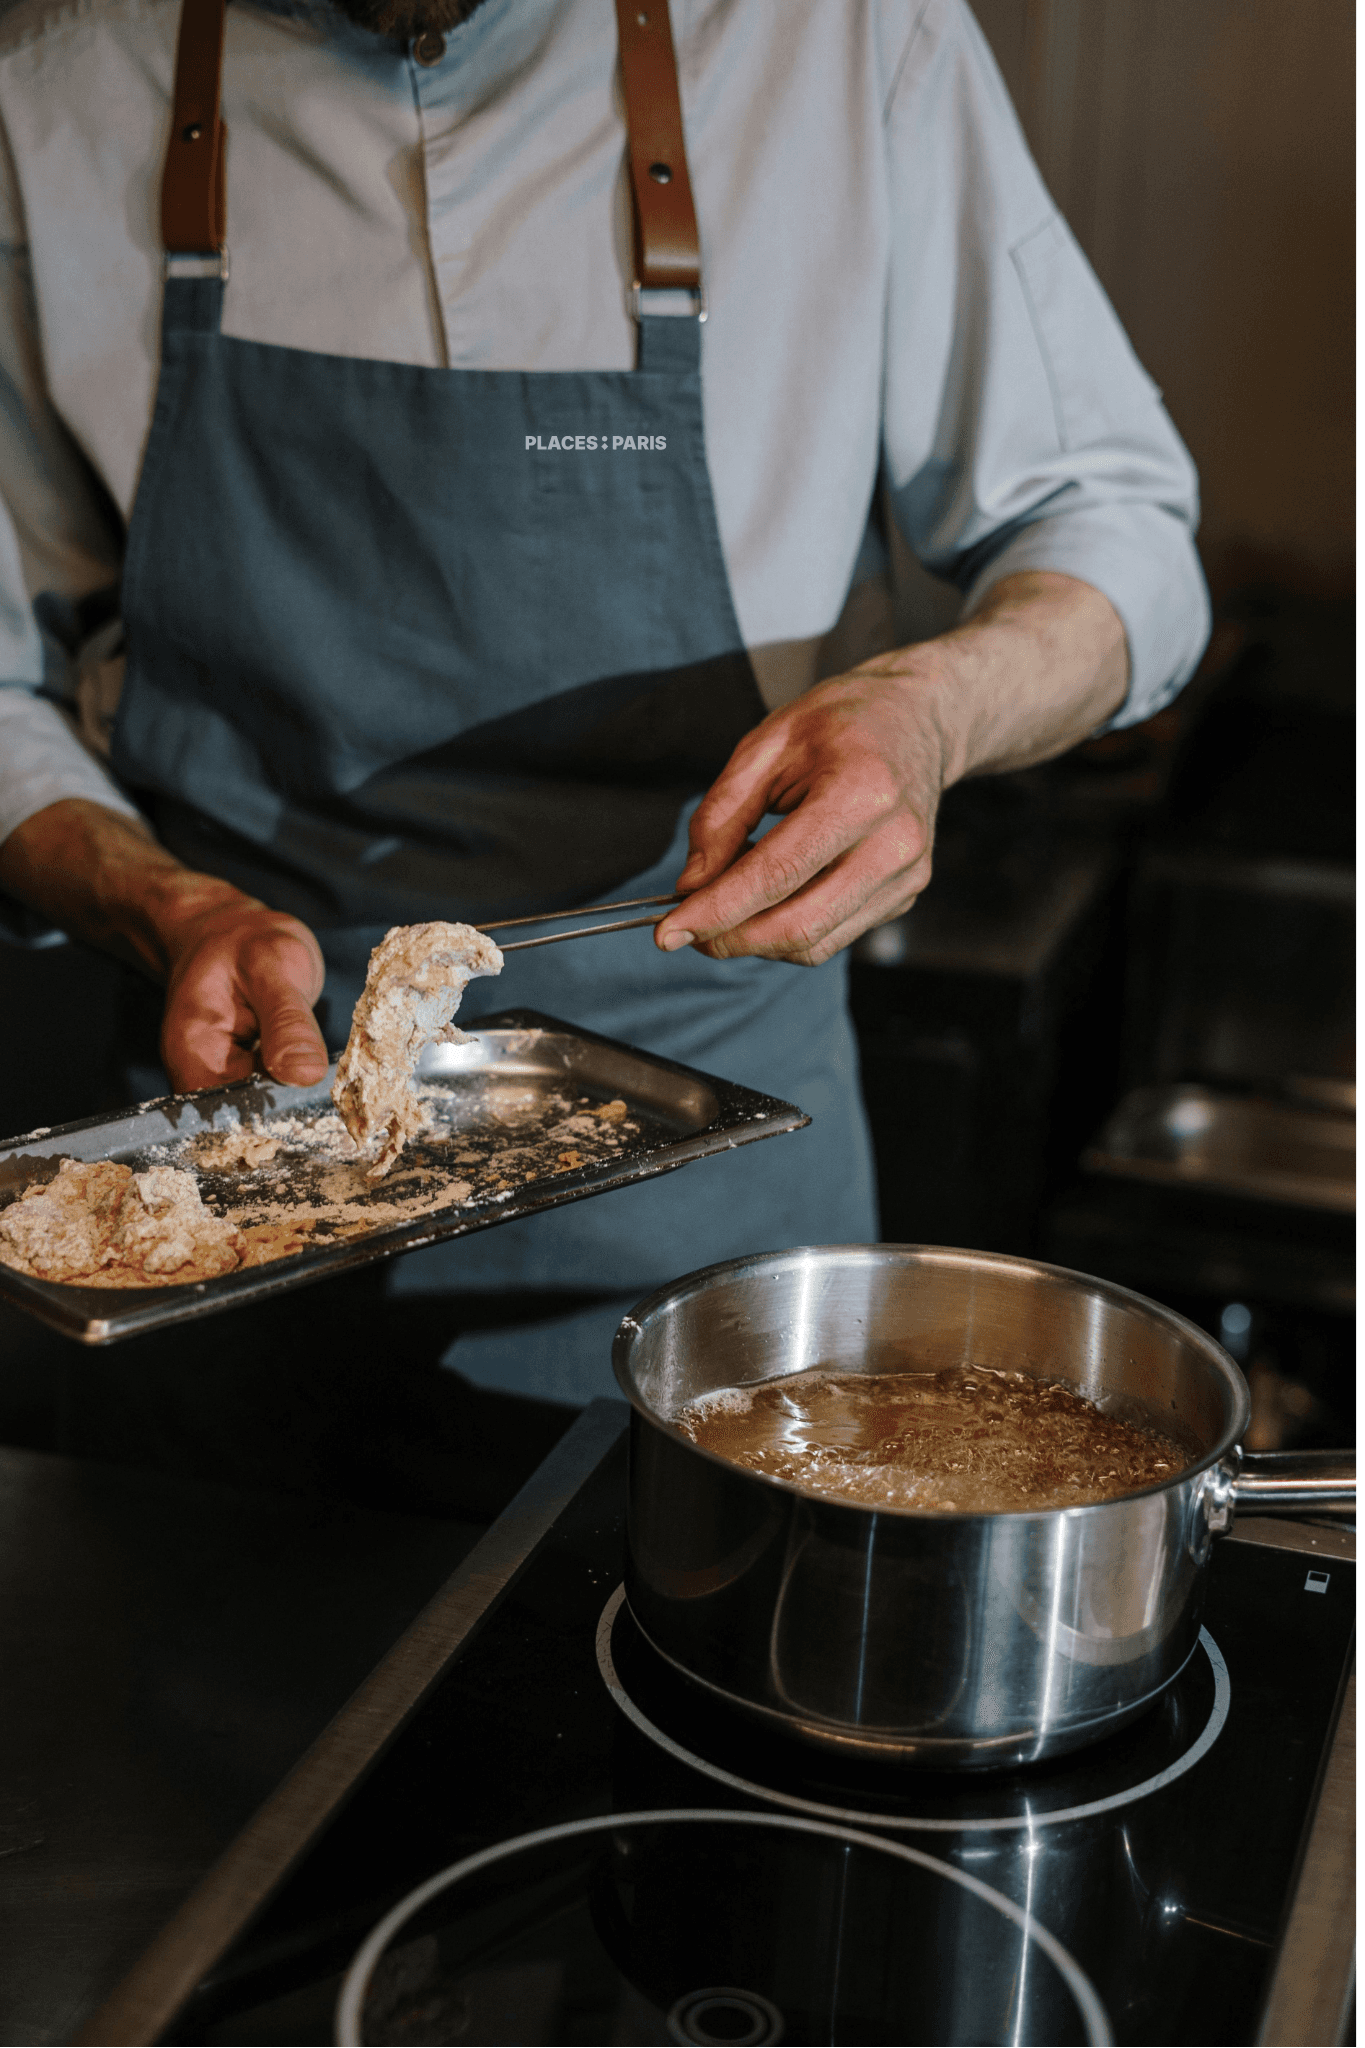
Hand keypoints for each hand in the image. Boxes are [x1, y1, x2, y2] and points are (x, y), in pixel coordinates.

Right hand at [0, 798, 327, 1092]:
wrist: (226, 930)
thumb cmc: (246, 942)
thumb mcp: (274, 967)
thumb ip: (287, 1022)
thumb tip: (305, 1075)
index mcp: (195, 1051)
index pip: (230, 1116)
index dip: (274, 1119)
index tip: (311, 1103)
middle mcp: (197, 1075)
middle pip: (244, 1122)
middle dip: (288, 1114)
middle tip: (324, 1085)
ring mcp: (217, 1081)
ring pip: (259, 1115)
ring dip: (293, 1104)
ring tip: (315, 1073)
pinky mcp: (239, 1081)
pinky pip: (267, 1102)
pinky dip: (291, 1092)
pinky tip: (308, 1072)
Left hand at [656, 661, 944, 965]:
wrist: (919, 719)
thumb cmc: (840, 723)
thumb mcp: (765, 746)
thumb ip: (721, 816)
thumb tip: (691, 885)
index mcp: (861, 792)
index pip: (776, 874)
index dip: (716, 911)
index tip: (667, 933)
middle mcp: (894, 844)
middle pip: (798, 925)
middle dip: (730, 938)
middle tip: (685, 931)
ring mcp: (906, 876)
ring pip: (815, 944)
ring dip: (755, 940)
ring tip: (724, 905)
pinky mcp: (905, 895)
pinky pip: (833, 935)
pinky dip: (786, 929)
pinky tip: (768, 897)